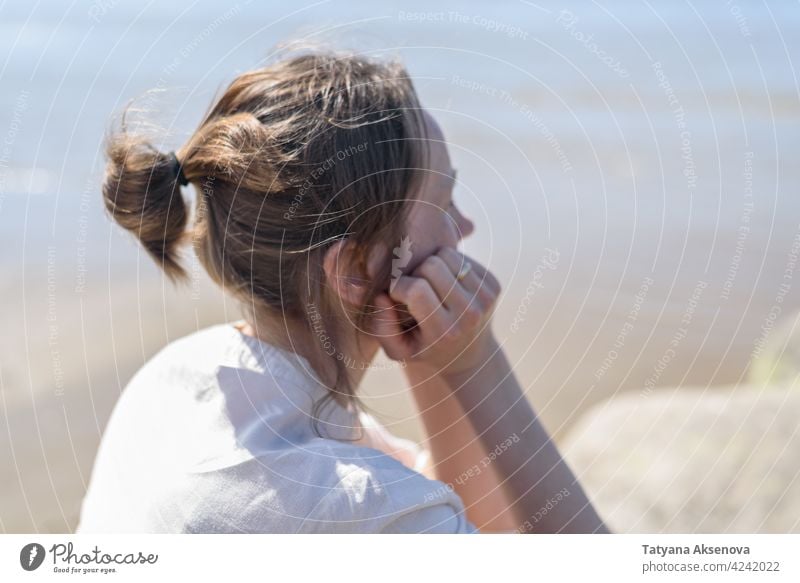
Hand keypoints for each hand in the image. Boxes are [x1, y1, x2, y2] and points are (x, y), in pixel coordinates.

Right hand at [371, 246, 500, 376]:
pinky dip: (447, 265)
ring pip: (446, 255)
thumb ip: (381, 327)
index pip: (416, 290)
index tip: (394, 294)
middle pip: (431, 266)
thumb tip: (380, 295)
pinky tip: (445, 284)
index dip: (398, 286)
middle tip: (413, 288)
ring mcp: (484, 298)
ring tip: (428, 284)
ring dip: (431, 265)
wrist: (469, 356)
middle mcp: (469, 315)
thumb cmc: (425, 348)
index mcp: (445, 332)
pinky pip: (461, 257)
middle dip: (414, 273)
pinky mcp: (493, 286)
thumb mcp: (398, 349)